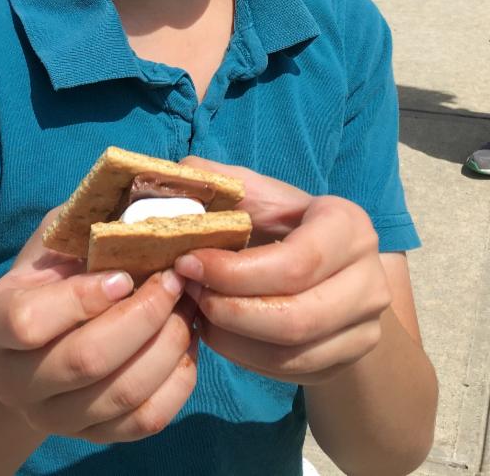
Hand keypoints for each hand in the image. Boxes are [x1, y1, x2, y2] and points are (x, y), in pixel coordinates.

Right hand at [0, 210, 196, 442]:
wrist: (32, 348)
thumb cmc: (50, 277)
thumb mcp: (54, 241)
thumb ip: (84, 223)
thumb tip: (144, 199)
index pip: (30, 322)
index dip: (84, 297)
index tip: (125, 273)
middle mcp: (15, 380)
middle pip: (86, 361)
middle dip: (144, 315)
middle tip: (176, 280)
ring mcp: (53, 417)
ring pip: (122, 394)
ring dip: (169, 344)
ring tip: (189, 306)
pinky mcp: (91, 437)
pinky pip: (144, 421)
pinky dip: (177, 381)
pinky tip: (187, 344)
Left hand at [174, 160, 391, 384]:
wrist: (329, 264)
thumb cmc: (282, 221)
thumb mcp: (258, 193)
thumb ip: (220, 181)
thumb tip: (181, 178)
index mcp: (348, 226)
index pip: (295, 263)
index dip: (235, 271)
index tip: (188, 264)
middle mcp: (369, 280)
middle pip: (295, 317)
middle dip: (229, 309)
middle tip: (188, 291)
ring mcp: (365, 327)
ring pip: (291, 353)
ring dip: (231, 336)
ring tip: (198, 310)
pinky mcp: (347, 360)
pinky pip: (290, 372)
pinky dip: (244, 356)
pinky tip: (218, 331)